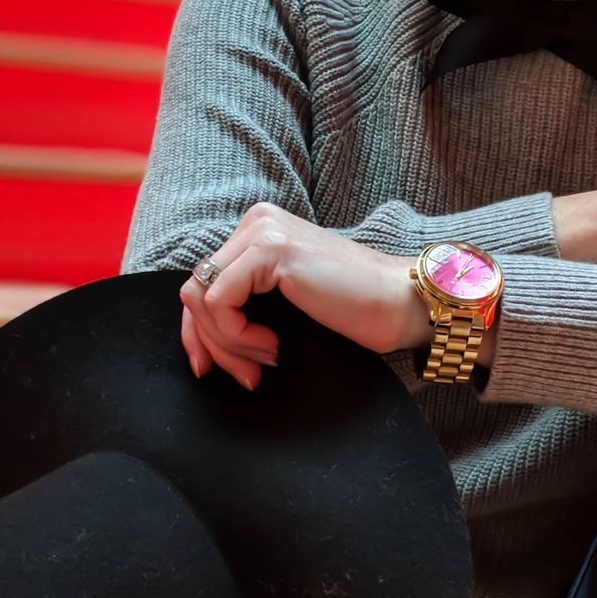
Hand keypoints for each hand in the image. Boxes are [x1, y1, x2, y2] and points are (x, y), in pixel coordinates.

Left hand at [179, 203, 415, 389]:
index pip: (201, 283)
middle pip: (194, 291)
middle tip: (247, 375)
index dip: (197, 333)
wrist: (402, 304)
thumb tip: (199, 344)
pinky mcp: (271, 250)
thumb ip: (246, 306)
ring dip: (227, 344)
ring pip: (200, 298)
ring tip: (267, 360)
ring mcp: (262, 231)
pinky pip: (219, 302)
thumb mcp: (286, 305)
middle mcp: (256, 222)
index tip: (210, 369)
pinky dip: (237, 336)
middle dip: (212, 344)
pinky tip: (272, 346)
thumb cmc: (355, 311)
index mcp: (259, 231)